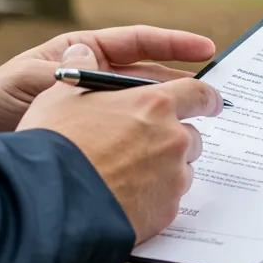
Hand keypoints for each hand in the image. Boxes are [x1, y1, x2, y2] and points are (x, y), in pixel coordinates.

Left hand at [0, 25, 215, 138]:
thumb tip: (92, 69)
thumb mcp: (33, 79)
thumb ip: (65, 73)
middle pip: (149, 78)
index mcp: (88, 53)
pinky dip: (144, 143)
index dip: (174, 43)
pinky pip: (126, 137)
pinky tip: (162, 155)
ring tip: (196, 126)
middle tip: (213, 95)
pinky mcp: (92, 138)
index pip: (140, 42)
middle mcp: (98, 79)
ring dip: (166, 116)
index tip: (206, 48)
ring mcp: (97, 109)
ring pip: (142, 110)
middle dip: (181, 84)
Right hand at [17, 44, 221, 241]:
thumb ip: (82, 69)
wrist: (50, 203)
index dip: (206, 97)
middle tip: (146, 146)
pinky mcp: (165, 212)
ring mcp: (172, 178)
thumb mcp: (63, 94)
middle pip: (191, 136)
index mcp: (155, 104)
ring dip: (166, 169)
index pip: (198, 94)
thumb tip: (81, 50)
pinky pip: (168, 200)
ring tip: (130, 175)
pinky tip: (127, 199)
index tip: (212, 103)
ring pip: (181, 169)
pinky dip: (154, 198)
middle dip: (174, 139)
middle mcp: (172, 138)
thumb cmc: (56, 144)